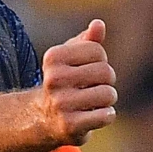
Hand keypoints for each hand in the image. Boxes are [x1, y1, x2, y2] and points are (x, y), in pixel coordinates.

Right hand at [37, 19, 119, 145]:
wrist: (44, 119)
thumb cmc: (64, 82)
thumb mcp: (72, 58)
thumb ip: (88, 40)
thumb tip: (98, 25)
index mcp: (53, 58)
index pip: (97, 51)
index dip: (99, 60)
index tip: (87, 70)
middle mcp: (53, 80)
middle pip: (105, 72)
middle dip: (106, 80)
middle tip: (94, 88)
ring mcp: (60, 104)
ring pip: (108, 94)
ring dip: (107, 100)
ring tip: (93, 103)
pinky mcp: (70, 126)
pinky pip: (105, 116)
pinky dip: (106, 116)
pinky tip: (95, 116)